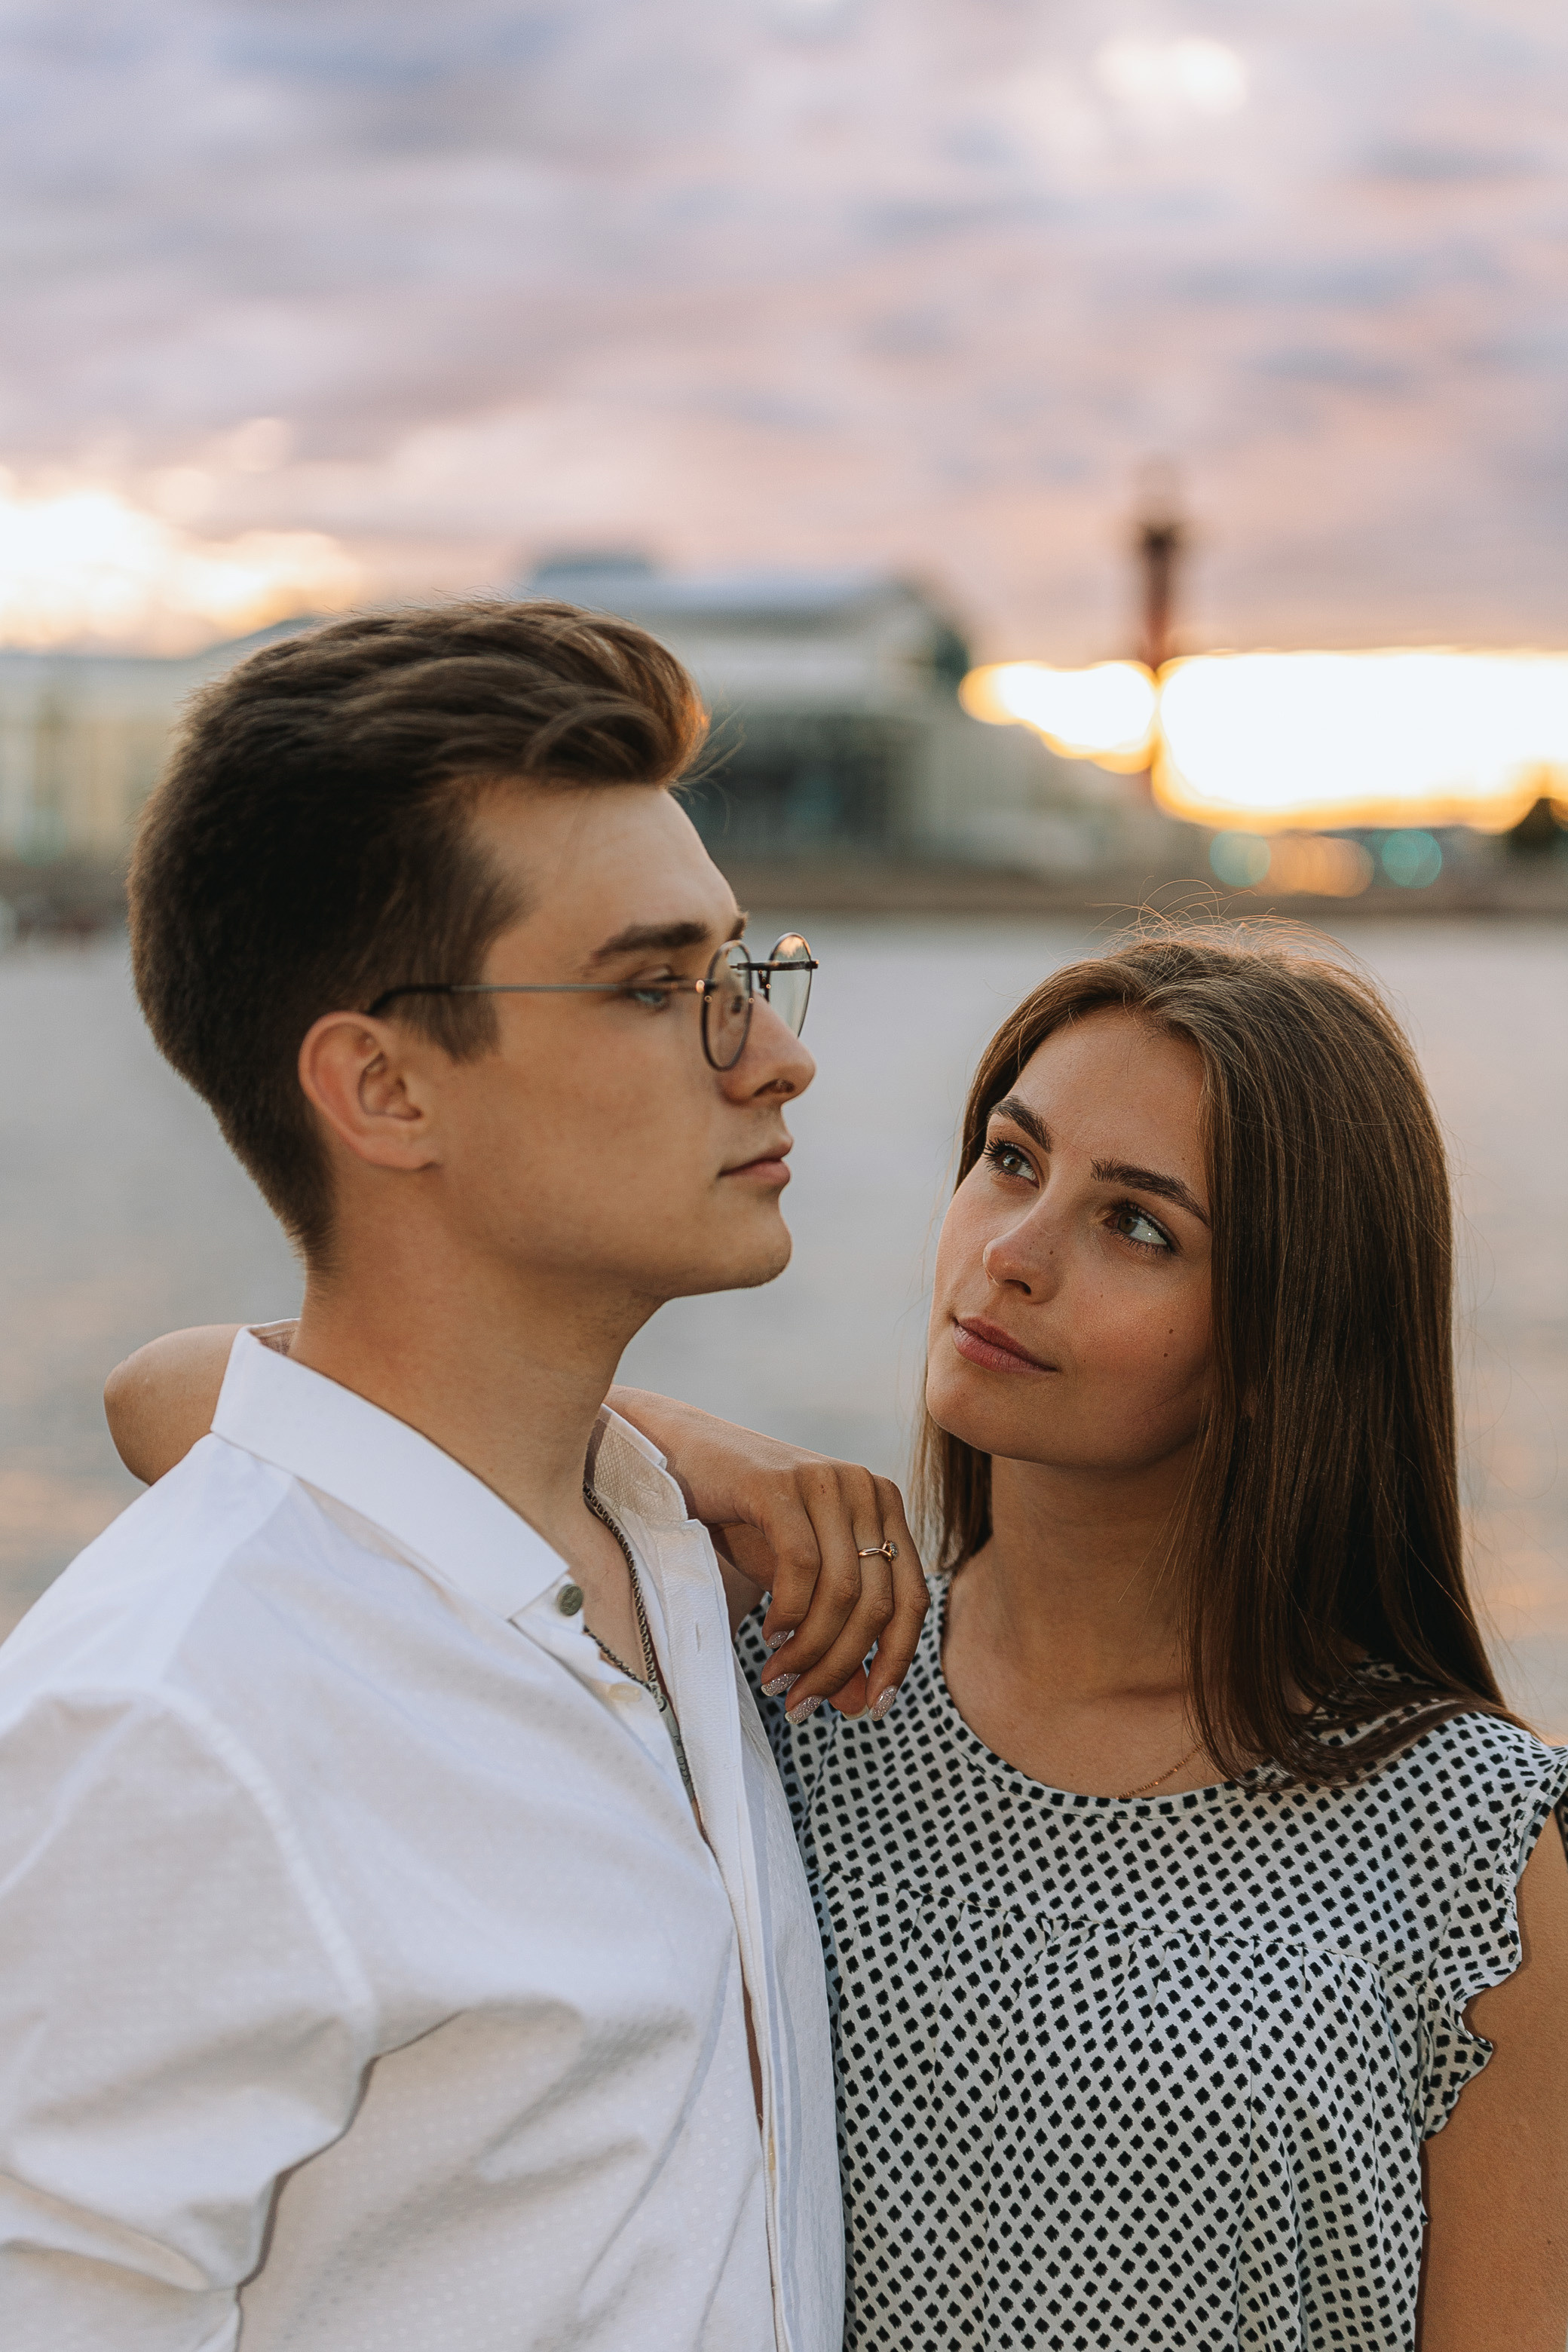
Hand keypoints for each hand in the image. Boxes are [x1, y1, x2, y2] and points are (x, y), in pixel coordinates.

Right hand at [609, 1388, 927, 1720]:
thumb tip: (862, 1704)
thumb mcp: (798, 1587)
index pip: (913, 1598)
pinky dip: (789, 1611)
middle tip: (800, 1705)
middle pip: (879, 1603)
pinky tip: (770, 1635)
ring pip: (844, 1590)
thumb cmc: (744, 1523)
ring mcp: (826, 1481)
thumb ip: (833, 1636)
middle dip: (841, 1666)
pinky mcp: (782, 1483)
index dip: (898, 1659)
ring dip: (811, 1649)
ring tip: (778, 1680)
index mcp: (884, 1509)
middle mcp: (866, 1490)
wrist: (681, 1458)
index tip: (872, 1710)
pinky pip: (802, 1564)